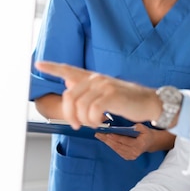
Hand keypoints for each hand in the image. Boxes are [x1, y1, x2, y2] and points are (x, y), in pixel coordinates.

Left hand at [35, 61, 161, 129]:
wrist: (151, 102)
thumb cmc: (128, 101)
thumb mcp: (106, 93)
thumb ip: (87, 90)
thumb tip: (68, 84)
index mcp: (93, 78)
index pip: (69, 69)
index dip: (53, 68)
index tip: (39, 64)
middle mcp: (96, 78)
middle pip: (69, 96)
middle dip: (70, 116)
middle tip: (78, 126)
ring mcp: (104, 85)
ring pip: (79, 106)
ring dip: (85, 121)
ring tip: (95, 123)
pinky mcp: (111, 95)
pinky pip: (92, 111)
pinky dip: (94, 121)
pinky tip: (103, 120)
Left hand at [96, 123, 177, 159]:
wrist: (150, 143)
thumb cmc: (146, 133)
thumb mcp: (145, 128)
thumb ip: (138, 127)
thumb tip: (130, 128)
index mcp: (139, 145)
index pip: (125, 141)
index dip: (115, 137)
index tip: (107, 134)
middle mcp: (135, 152)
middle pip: (118, 146)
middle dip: (107, 140)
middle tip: (99, 134)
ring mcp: (131, 156)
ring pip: (116, 149)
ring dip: (107, 143)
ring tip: (100, 136)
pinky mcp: (128, 157)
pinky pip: (117, 151)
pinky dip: (111, 145)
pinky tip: (105, 140)